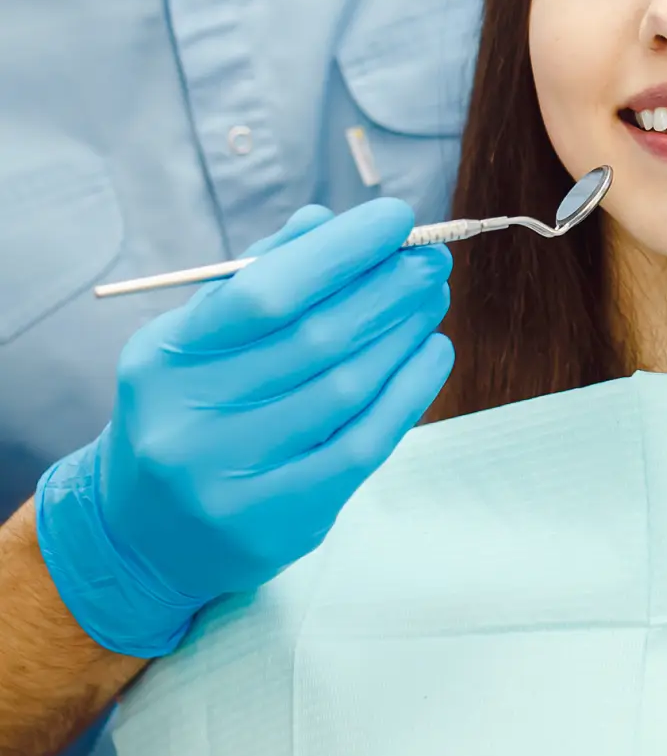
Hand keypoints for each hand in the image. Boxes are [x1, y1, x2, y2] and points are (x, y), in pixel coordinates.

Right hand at [35, 201, 453, 656]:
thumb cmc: (187, 412)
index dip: (340, 251)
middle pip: (317, 337)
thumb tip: (325, 224)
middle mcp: (192, 419)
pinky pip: (365, 443)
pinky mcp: (280, 519)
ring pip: (348, 387)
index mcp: (166, 359)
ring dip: (404, 331)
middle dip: (387, 287)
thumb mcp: (195, 341)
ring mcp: (235, 475)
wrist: (145, 536)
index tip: (395, 219)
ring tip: (430, 298)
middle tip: (430, 259)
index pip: (265, 291)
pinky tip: (432, 352)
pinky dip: (410, 390)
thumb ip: (255, 279)